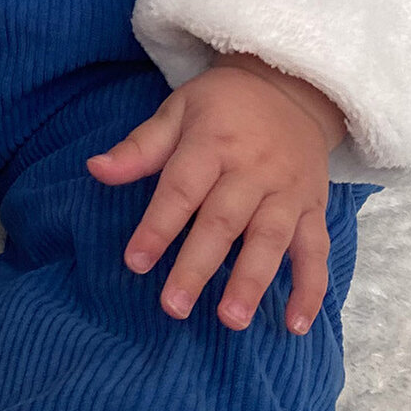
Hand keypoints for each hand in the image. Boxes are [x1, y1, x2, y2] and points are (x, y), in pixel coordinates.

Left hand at [87, 54, 344, 334]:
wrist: (293, 86)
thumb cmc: (224, 105)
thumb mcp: (179, 110)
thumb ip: (140, 146)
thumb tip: (95, 169)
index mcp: (213, 142)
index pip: (182, 188)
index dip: (158, 226)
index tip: (136, 263)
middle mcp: (254, 168)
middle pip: (224, 221)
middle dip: (198, 265)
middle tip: (174, 307)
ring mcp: (288, 190)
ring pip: (271, 239)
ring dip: (252, 281)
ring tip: (231, 319)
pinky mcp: (313, 208)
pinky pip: (315, 250)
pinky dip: (311, 288)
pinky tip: (296, 324)